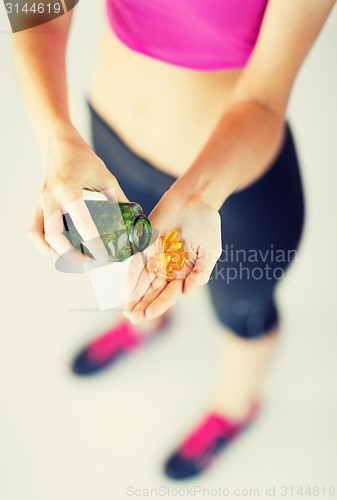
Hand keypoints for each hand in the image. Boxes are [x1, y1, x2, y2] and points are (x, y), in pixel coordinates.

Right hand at [29, 126, 128, 265]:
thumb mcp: (106, 178)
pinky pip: (35, 230)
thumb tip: (133, 222)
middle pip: (53, 235)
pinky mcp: (38, 206)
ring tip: (72, 261)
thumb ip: (118, 200)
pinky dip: (44, 244)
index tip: (103, 256)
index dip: (93, 242)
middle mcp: (51, 198)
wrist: (60, 146)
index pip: (82, 222)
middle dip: (70, 254)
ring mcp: (41, 202)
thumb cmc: (83, 160)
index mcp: (69, 189)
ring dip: (52, 252)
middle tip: (88, 263)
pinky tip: (59, 251)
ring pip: (39, 236)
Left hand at [124, 188, 221, 323]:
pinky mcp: (146, 243)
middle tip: (133, 318)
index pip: (170, 293)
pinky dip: (132, 273)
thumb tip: (187, 291)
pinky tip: (128, 286)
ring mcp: (156, 256)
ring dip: (135, 295)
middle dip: (143, 305)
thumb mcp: (211, 251)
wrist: (195, 199)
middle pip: (154, 290)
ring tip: (127, 310)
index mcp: (184, 273)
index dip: (160, 304)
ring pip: (144, 280)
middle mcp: (168, 267)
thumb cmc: (206, 225)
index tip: (150, 313)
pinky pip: (138, 260)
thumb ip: (201, 272)